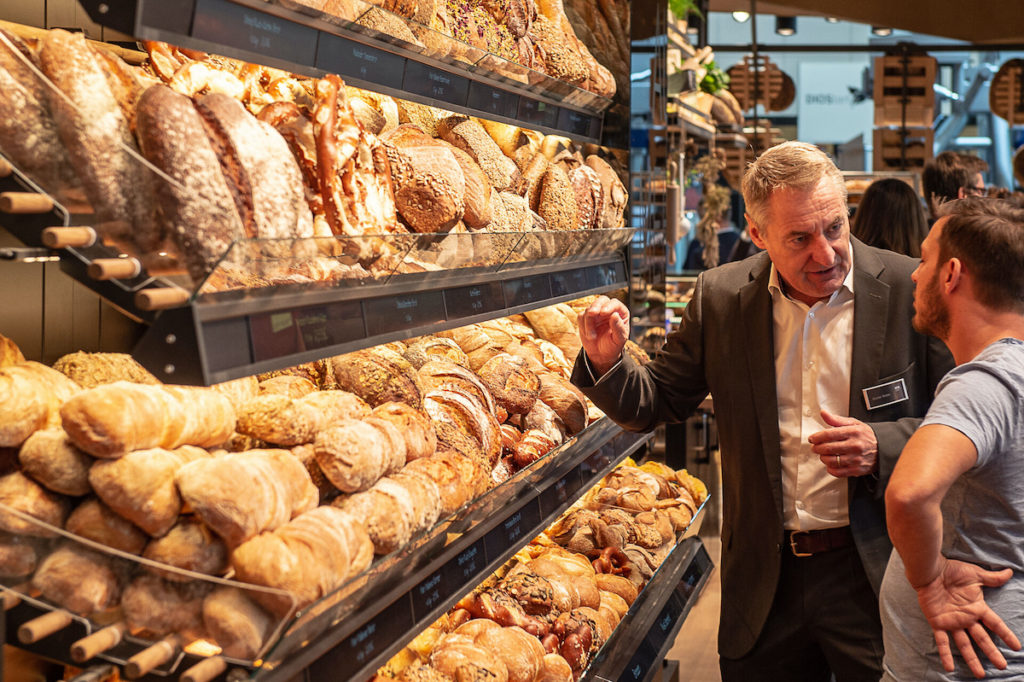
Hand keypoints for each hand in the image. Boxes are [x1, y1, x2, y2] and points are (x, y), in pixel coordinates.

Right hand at [577, 295, 628, 375]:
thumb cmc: (613, 346)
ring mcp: (596, 313)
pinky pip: (581, 316)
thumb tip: (615, 315)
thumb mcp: (619, 340)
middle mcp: (608, 310)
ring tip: (592, 336)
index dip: (609, 306)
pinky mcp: (585, 318)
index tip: (603, 313)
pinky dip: (583, 326)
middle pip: (601, 300)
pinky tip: (588, 335)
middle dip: (595, 306)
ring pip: (589, 310)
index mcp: (620, 313)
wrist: (601, 354)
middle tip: (592, 314)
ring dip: (588, 323)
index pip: (614, 303)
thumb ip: (618, 327)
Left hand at [808, 410, 878, 477]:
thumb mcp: (854, 423)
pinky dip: (830, 468)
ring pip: (830, 461)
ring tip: (823, 454)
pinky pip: (837, 472)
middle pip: (828, 448)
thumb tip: (823, 413)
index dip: (817, 437)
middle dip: (817, 448)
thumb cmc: (867, 436)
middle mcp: (855, 446)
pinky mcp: (856, 470)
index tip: (812, 438)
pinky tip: (831, 463)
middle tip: (815, 447)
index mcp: (853, 432)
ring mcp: (856, 459)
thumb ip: (836, 419)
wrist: (884, 449)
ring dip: (823, 457)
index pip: (829, 434)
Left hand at [914, 558, 1019, 677]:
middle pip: (982, 639)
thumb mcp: (975, 575)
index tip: (1017, 647)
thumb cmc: (952, 571)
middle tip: (1002, 666)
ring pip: (964, 644)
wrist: (930, 570)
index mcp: (977, 608)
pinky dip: (945, 654)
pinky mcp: (938, 623)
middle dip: (992, 652)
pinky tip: (949, 667)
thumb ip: (992, 578)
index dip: (1006, 635)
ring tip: (980, 674)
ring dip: (972, 659)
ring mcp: (952, 622)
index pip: (995, 624)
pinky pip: (942, 641)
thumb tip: (1009, 572)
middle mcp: (966, 618)